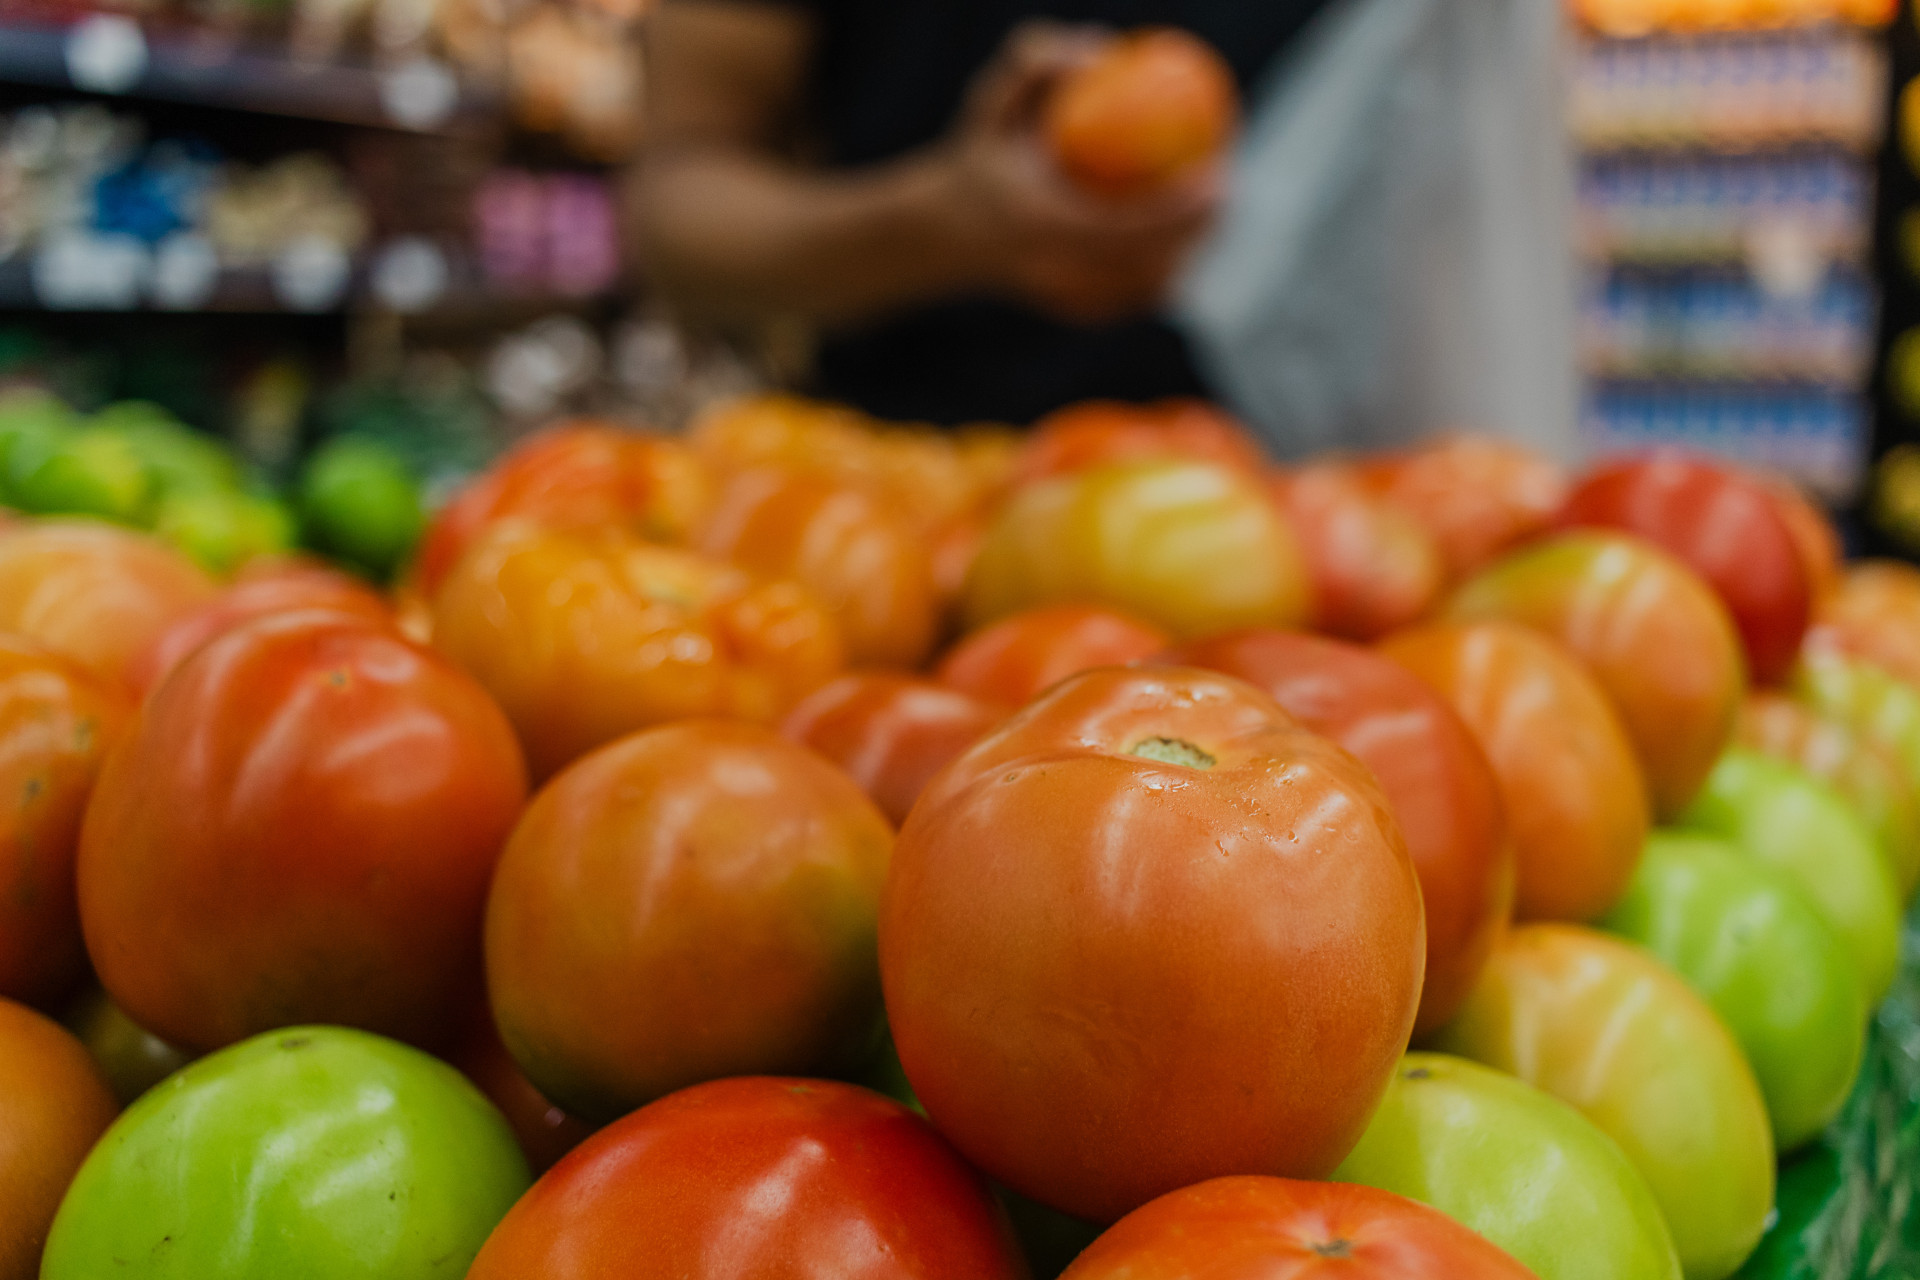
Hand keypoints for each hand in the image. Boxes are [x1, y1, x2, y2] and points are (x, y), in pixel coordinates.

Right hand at [935, 22, 1224, 324]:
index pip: (1125, 227)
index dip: (1177, 211)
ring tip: (1210, 216)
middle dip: (1197, 234)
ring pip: (1145, 288)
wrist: (944, 234)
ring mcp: (1065, 297)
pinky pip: (1132, 299)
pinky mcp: (1074, 312)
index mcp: (1039, 224)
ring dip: (1185, 254)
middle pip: (1147, 265)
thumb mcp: (991, 102)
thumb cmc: (980, 159)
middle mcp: (1054, 270)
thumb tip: (1100, 48)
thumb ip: (1034, 64)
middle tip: (1225, 193)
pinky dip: (1162, 274)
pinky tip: (1183, 244)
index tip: (1215, 176)